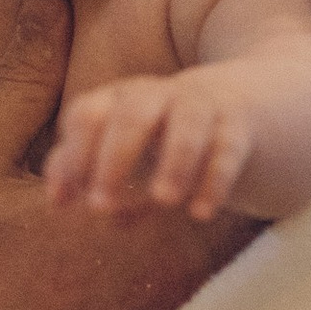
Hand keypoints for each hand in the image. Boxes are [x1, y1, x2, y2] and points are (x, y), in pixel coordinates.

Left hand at [47, 70, 254, 222]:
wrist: (254, 106)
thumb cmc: (170, 135)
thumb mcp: (127, 150)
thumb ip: (86, 171)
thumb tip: (57, 203)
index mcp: (123, 100)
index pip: (88, 115)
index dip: (73, 156)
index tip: (67, 204)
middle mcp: (160, 97)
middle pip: (133, 112)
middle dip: (114, 157)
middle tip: (100, 207)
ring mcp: (204, 106)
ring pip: (188, 122)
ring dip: (174, 160)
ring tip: (165, 202)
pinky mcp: (241, 124)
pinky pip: (229, 146)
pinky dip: (216, 179)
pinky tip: (202, 212)